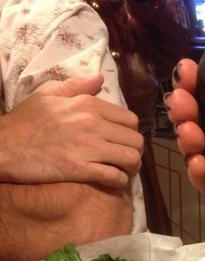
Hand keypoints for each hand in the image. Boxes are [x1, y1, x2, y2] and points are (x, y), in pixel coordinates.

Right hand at [0, 75, 142, 187]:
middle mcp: (92, 123)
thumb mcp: (47, 95)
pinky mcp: (79, 168)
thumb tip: (100, 79)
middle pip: (136, 140)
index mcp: (88, 105)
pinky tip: (112, 181)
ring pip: (131, 158)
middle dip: (135, 151)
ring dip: (130, 168)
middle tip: (125, 159)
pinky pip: (114, 177)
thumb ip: (76, 86)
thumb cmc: (25, 122)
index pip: (130, 120)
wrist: (2, 146)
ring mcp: (87, 146)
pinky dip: (118, 182)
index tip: (122, 141)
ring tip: (122, 171)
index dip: (130, 133)